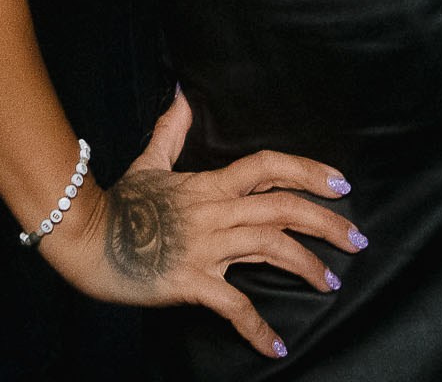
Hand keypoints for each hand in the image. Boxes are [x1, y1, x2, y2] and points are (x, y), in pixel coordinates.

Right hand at [57, 90, 364, 356]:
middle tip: (358, 239)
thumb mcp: (149, 161)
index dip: (308, 171)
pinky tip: (277, 345)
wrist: (84, 238)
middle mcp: (215, 212)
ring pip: (269, 248)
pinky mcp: (190, 282)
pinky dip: (256, 327)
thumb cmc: (119, 203)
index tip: (342, 184)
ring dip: (306, 265)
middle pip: (282, 208)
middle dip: (326, 222)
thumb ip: (172, 130)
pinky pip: (231, 305)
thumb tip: (183, 95)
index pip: (269, 167)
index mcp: (211, 184)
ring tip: (332, 280)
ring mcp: (205, 247)